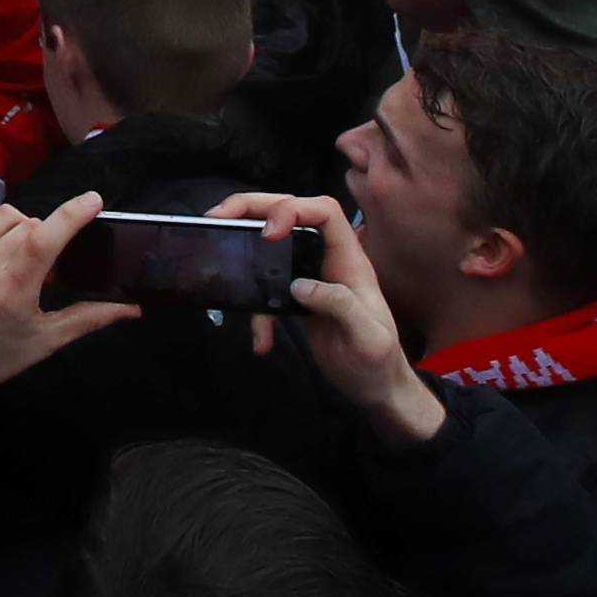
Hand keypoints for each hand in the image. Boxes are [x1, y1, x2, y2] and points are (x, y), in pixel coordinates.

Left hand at [0, 194, 137, 405]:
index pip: (45, 235)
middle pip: (30, 224)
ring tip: (20, 260)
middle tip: (46, 267)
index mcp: (12, 288)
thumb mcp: (44, 341)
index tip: (94, 199)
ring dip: (22, 229)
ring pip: (5, 217)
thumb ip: (89, 318)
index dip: (72, 213)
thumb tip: (132, 308)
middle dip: (46, 235)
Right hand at [211, 191, 444, 443]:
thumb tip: (299, 285)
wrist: (377, 389)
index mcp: (349, 260)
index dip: (294, 210)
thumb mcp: (367, 337)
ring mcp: (311, 276)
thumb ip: (340, 305)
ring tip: (218, 247)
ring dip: (245, 246)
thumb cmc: (378, 361)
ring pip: (274, 244)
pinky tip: (260, 341)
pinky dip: (257, 312)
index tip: (268, 233)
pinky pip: (269, 289)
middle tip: (217, 216)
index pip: (324, 213)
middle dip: (253, 208)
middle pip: (291, 214)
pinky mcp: (298, 298)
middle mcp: (328, 259)